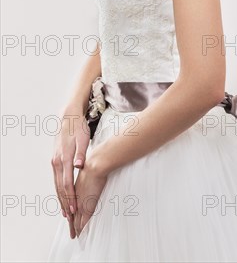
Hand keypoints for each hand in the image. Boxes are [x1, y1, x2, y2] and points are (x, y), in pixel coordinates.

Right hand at [51, 105, 89, 233]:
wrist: (68, 118)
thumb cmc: (78, 128)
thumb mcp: (83, 139)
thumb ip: (82, 154)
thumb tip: (79, 166)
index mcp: (64, 158)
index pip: (67, 183)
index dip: (71, 197)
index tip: (75, 209)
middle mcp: (57, 162)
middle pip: (60, 187)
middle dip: (65, 203)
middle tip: (70, 217)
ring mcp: (54, 161)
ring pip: (57, 184)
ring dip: (61, 199)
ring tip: (66, 212)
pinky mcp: (55, 160)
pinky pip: (57, 179)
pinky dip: (59, 190)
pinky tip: (62, 196)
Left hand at [72, 158, 107, 237]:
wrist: (95, 166)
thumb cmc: (94, 165)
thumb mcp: (86, 170)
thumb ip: (85, 175)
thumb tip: (84, 170)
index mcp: (74, 190)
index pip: (71, 204)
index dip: (70, 212)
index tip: (70, 218)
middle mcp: (75, 198)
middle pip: (72, 215)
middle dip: (72, 224)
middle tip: (72, 234)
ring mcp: (80, 203)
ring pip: (76, 220)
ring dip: (76, 229)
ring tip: (76, 236)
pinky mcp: (87, 207)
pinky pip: (83, 222)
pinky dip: (81, 229)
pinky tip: (81, 234)